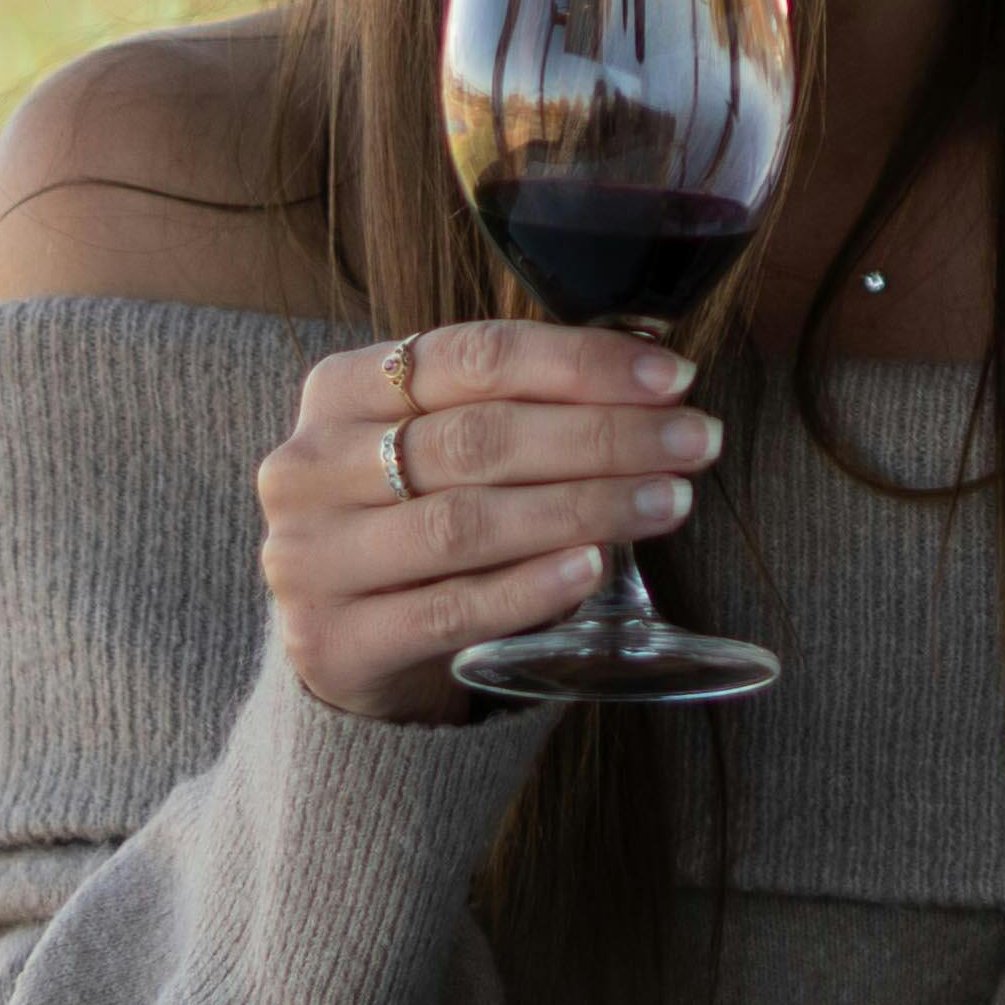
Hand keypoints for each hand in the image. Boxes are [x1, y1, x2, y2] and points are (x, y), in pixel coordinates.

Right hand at [252, 322, 714, 725]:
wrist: (342, 647)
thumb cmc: (415, 522)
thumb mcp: (442, 448)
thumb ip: (521, 408)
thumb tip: (657, 379)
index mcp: (340, 390)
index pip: (472, 356)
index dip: (580, 362)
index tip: (674, 378)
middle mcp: (309, 466)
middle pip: (476, 438)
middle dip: (601, 436)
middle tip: (695, 442)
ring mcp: (309, 557)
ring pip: (465, 522)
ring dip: (583, 507)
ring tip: (670, 501)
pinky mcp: (330, 642)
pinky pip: (448, 609)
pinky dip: (529, 587)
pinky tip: (594, 568)